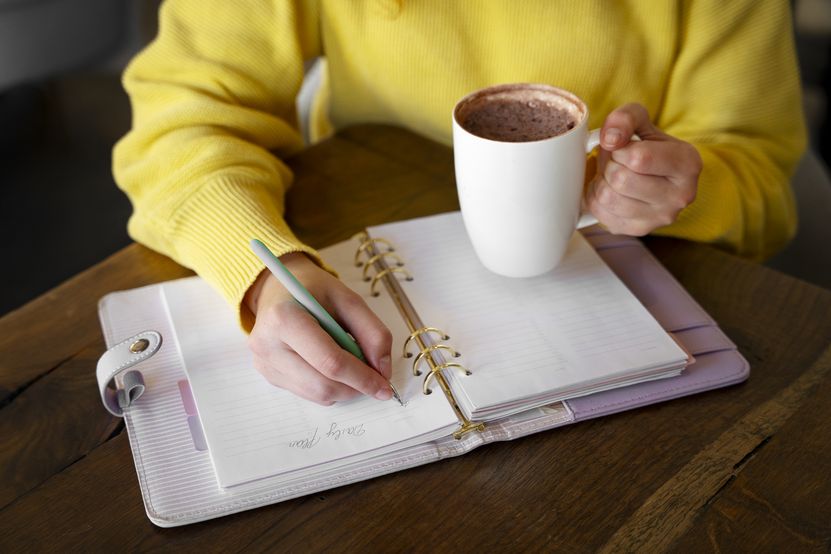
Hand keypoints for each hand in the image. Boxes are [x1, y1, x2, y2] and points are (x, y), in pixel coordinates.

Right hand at [244, 252, 393, 405]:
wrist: (278, 289)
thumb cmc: (313, 291)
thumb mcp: (349, 299)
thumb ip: (373, 332)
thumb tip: (382, 371)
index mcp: (285, 318)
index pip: (330, 361)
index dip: (362, 378)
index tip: (385, 386)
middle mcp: (267, 345)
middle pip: (322, 385)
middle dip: (355, 387)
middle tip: (375, 379)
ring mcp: (265, 364)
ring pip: (317, 395)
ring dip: (344, 389)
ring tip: (353, 366)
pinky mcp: (268, 375)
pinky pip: (308, 394)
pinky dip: (330, 387)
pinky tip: (331, 366)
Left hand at [585, 103, 701, 235]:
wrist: (653, 174)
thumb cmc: (648, 146)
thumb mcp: (642, 121)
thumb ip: (625, 118)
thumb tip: (610, 139)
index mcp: (688, 164)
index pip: (639, 158)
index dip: (619, 149)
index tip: (623, 147)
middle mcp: (679, 196)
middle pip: (620, 179)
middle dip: (609, 164)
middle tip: (615, 160)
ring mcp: (659, 218)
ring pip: (608, 197)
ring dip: (601, 180)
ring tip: (613, 173)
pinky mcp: (637, 229)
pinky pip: (599, 212)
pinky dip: (595, 197)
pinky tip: (610, 189)